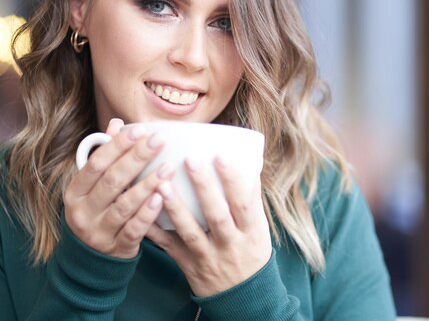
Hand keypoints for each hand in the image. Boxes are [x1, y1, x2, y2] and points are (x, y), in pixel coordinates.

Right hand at [64, 118, 174, 258]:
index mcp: (75, 192)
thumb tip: (116, 124)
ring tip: (168, 167)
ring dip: (147, 184)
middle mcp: (82, 212)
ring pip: (124, 205)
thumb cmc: (99, 210)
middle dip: (137, 158)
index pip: (96, 163)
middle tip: (159, 141)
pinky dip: (148, 213)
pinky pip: (134, 229)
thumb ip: (106, 156)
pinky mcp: (116, 248)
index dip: (118, 145)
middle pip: (112, 181)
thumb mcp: (95, 186)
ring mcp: (98, 232)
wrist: (92, 259)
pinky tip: (162, 197)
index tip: (141, 130)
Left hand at [146, 155, 271, 296]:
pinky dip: (155, 229)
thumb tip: (248, 163)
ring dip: (175, 208)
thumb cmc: (251, 252)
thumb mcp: (259, 228)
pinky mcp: (188, 264)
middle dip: (203, 187)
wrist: (243, 298)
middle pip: (216, 215)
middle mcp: (230, 244)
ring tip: (162, 183)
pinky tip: (143, 210)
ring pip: (190, 232)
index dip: (233, 180)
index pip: (244, 203)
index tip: (222, 156)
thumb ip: (251, 199)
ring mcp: (208, 256)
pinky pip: (169, 246)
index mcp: (251, 231)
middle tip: (190, 159)